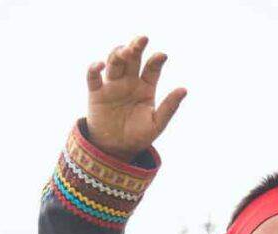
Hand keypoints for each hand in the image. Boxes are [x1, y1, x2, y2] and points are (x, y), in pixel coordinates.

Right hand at [84, 36, 186, 158]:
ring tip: (126, 51)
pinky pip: (93, 77)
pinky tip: (100, 64)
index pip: (152, 67)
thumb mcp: (156, 124)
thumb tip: (184, 89)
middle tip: (142, 39)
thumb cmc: (138, 136)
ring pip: (114, 62)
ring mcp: (112, 85)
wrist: (115, 150)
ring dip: (119, 53)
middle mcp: (129, 81)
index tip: (162, 56)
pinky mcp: (96, 93)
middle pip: (133, 58)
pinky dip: (94, 68)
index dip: (157, 60)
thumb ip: (169, 107)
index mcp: (146, 86)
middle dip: (137, 47)